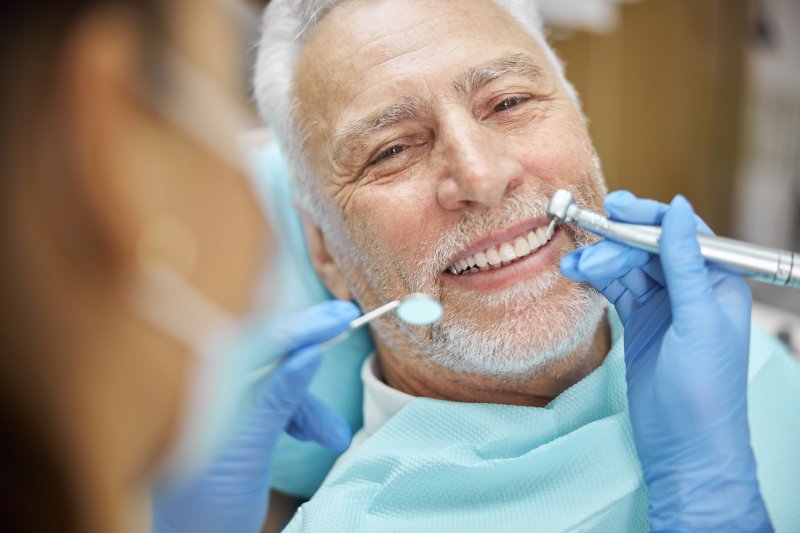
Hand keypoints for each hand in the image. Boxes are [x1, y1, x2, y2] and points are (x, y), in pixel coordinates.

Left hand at [152, 300, 359, 532]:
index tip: (342, 316)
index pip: (257, 340)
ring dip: (308, 406)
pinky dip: (295, 416)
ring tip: (334, 439)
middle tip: (348, 326)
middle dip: (311, 352)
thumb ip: (276, 397)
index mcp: (199, 389)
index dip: (302, 324)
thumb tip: (310, 351)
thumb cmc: (203, 508)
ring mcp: (215, 407)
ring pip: (274, 383)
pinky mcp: (227, 426)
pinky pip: (269, 404)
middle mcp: (205, 390)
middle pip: (268, 354)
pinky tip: (313, 435)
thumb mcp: (247, 450)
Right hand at [560, 192, 771, 531]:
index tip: (616, 207)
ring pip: (629, 267)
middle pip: (650, 248)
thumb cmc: (704, 391)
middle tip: (586, 242)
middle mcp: (692, 289)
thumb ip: (685, 264)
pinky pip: (617, 289)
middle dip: (618, 243)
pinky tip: (577, 274)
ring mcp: (664, 306)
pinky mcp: (641, 323)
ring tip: (573, 265)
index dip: (649, 218)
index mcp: (719, 283)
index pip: (682, 235)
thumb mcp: (696, 321)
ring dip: (601, 262)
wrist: (684, 448)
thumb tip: (678, 208)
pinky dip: (597, 280)